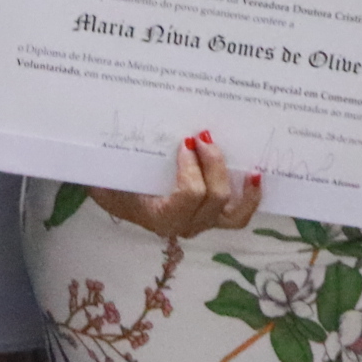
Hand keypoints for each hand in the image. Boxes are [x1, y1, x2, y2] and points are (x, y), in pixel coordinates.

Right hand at [86, 131, 263, 241]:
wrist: (117, 196)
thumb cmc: (114, 183)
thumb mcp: (107, 177)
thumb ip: (113, 167)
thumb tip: (115, 148)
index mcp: (160, 217)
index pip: (188, 196)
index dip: (192, 169)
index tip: (185, 143)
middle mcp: (184, 225)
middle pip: (214, 199)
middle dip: (214, 165)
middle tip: (204, 137)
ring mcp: (201, 223)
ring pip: (232, 214)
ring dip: (241, 189)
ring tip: (249, 167)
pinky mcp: (213, 216)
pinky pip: (237, 216)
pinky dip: (250, 199)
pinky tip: (255, 178)